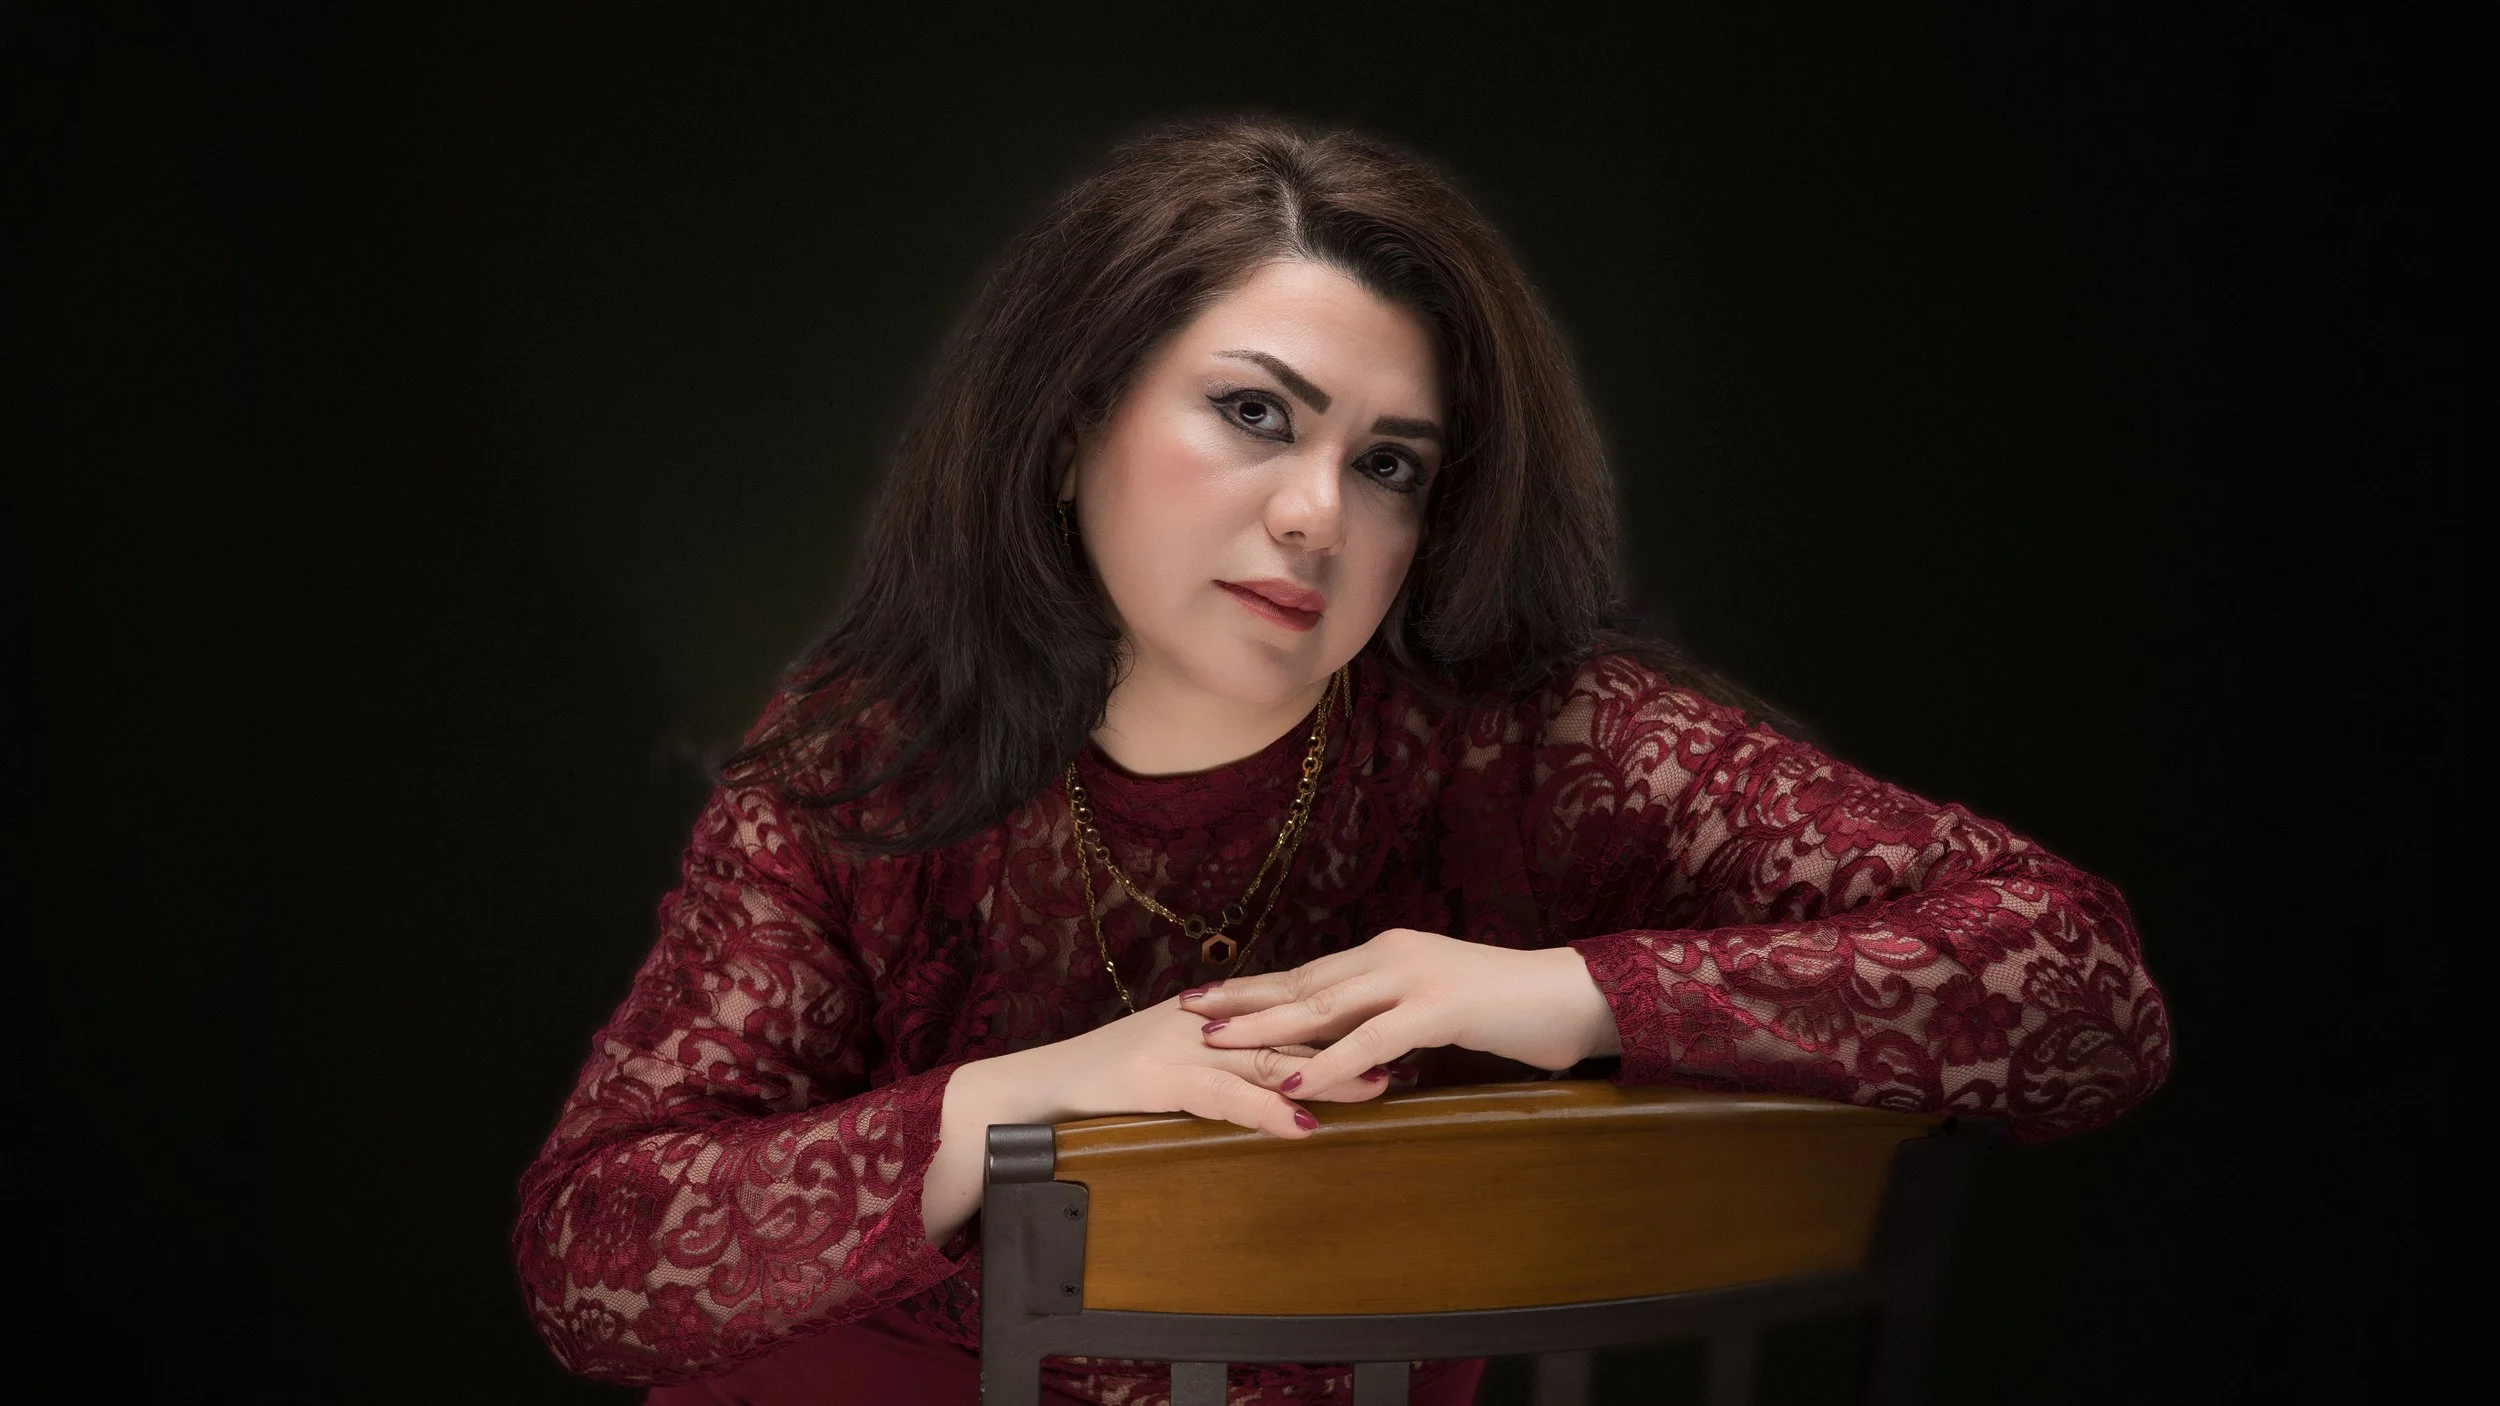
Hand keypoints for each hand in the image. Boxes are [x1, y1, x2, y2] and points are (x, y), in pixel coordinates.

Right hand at [1044, 991, 1393, 1140]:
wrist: (1035, 1089)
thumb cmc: (1102, 1083)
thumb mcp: (1169, 1064)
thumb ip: (1217, 1063)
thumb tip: (1269, 1074)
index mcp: (1209, 1014)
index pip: (1286, 1010)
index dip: (1342, 1016)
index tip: (1394, 1023)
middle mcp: (1203, 1022)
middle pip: (1291, 1029)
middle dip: (1353, 1040)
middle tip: (1409, 1049)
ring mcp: (1182, 1048)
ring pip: (1269, 1059)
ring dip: (1327, 1075)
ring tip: (1378, 1085)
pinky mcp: (1159, 1079)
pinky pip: (1225, 1096)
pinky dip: (1267, 1111)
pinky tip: (1302, 1125)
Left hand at [1179, 929, 1619, 1101]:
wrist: (1574, 997)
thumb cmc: (1512, 1011)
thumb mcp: (1440, 1011)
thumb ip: (1396, 1020)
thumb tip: (1359, 1047)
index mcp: (1389, 954)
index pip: (1309, 972)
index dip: (1256, 986)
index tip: (1207, 996)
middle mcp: (1392, 956)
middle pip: (1301, 980)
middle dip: (1241, 998)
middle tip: (1185, 1009)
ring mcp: (1414, 977)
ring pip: (1323, 1004)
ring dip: (1265, 1025)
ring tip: (1216, 1040)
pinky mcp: (1439, 1007)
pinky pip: (1370, 1039)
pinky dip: (1326, 1060)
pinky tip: (1291, 1078)